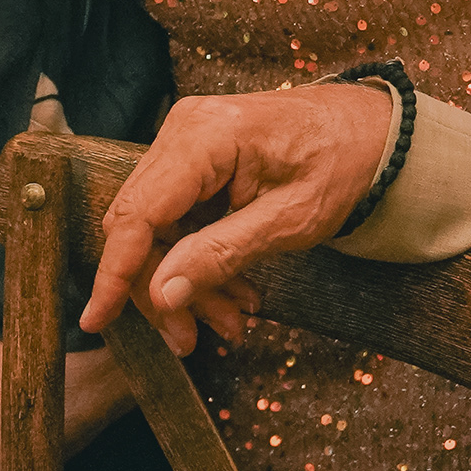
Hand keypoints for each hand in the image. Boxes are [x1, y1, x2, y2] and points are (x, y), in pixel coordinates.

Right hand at [80, 85, 394, 355]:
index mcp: (205, 136)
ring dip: (188, 282)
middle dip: (164, 289)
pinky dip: (201, 260)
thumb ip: (221, 254)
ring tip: (233, 320)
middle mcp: (184, 131)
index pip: (138, 213)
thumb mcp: (288, 220)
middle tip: (193, 339)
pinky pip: (179, 219)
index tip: (96, 319)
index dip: (115, 272)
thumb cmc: (341, 164)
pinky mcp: (196, 161)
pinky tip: (235, 292)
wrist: (374, 131)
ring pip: (158, 229)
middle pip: (141, 226)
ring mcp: (187, 144)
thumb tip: (161, 293)